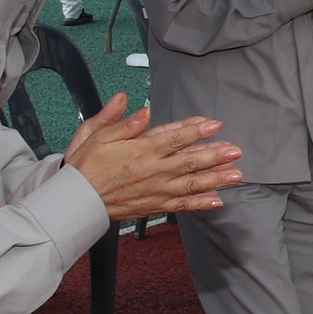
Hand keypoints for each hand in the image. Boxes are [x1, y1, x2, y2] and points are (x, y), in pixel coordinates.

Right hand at [63, 97, 238, 219]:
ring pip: (191, 184)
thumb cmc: (85, 165)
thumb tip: (139, 108)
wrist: (75, 200)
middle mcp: (152, 171)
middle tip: (236, 151)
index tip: (215, 125)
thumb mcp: (95, 135)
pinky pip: (182, 206)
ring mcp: (156, 190)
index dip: (196, 131)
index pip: (174, 138)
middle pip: (190, 161)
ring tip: (236, 174)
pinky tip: (217, 200)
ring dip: (216, 179)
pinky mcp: (154, 205)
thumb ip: (119, 121)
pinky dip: (200, 204)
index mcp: (140, 150)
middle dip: (215, 155)